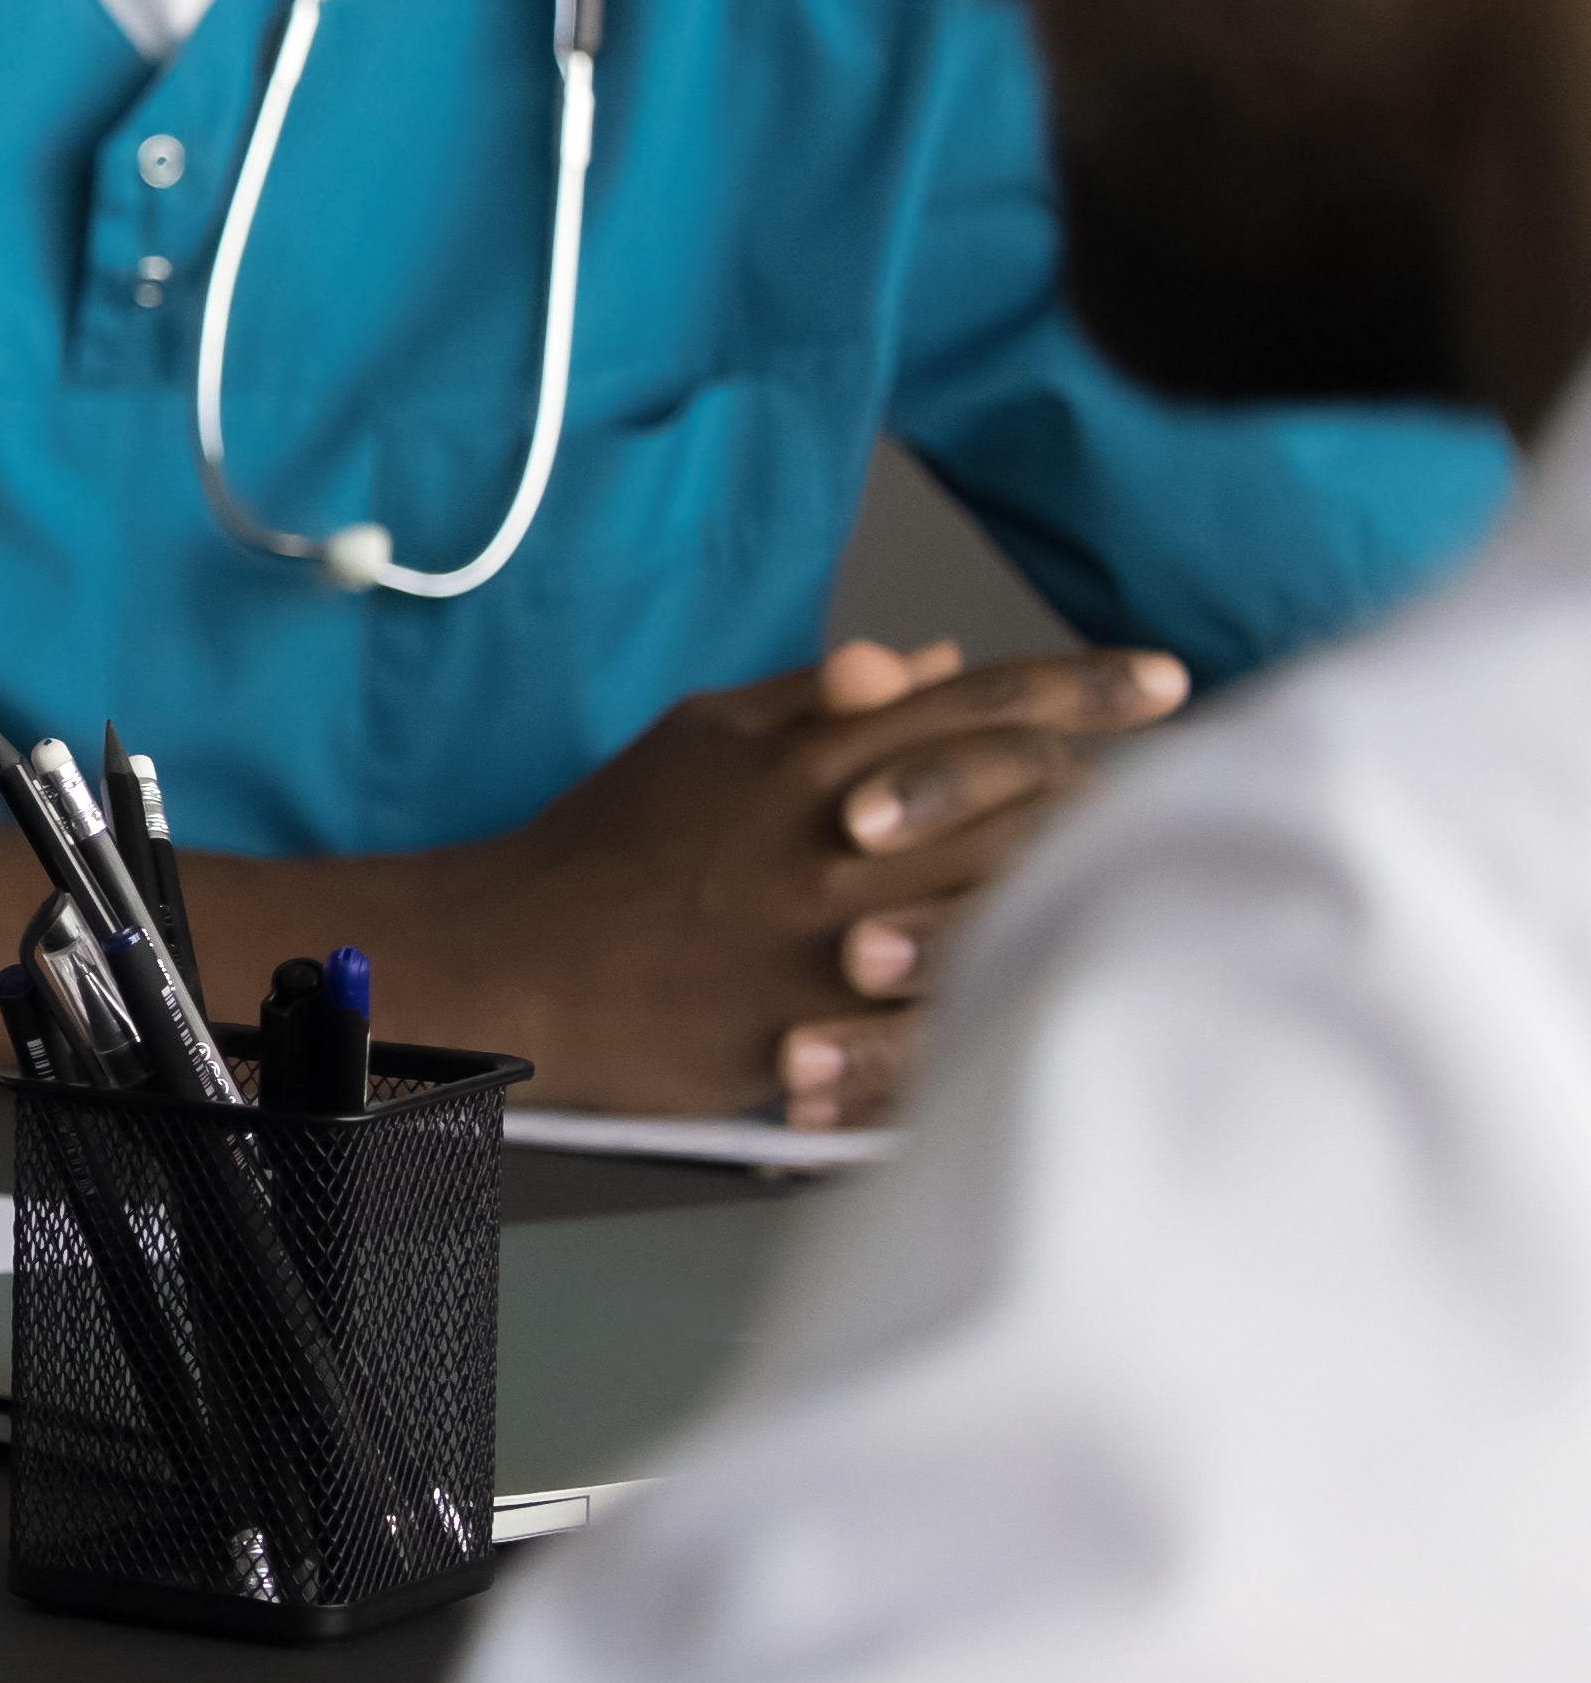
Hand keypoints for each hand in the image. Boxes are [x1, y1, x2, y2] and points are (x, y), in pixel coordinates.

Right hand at [391, 636, 1183, 1124]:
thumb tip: (914, 662)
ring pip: (1004, 897)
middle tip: (1161, 793)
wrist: (519, 962)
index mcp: (808, 753)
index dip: (1084, 685)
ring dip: (1069, 888)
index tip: (1164, 681)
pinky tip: (1057, 982)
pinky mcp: (824, 1020)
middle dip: (1105, 791)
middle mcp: (837, 834)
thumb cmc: (605, 847)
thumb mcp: (697, 739)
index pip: (978, 699)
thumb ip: (807, 700)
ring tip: (1128, 887)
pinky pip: (948, 1004)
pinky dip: (1006, 988)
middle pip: (1023, 797)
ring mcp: (835, 934)